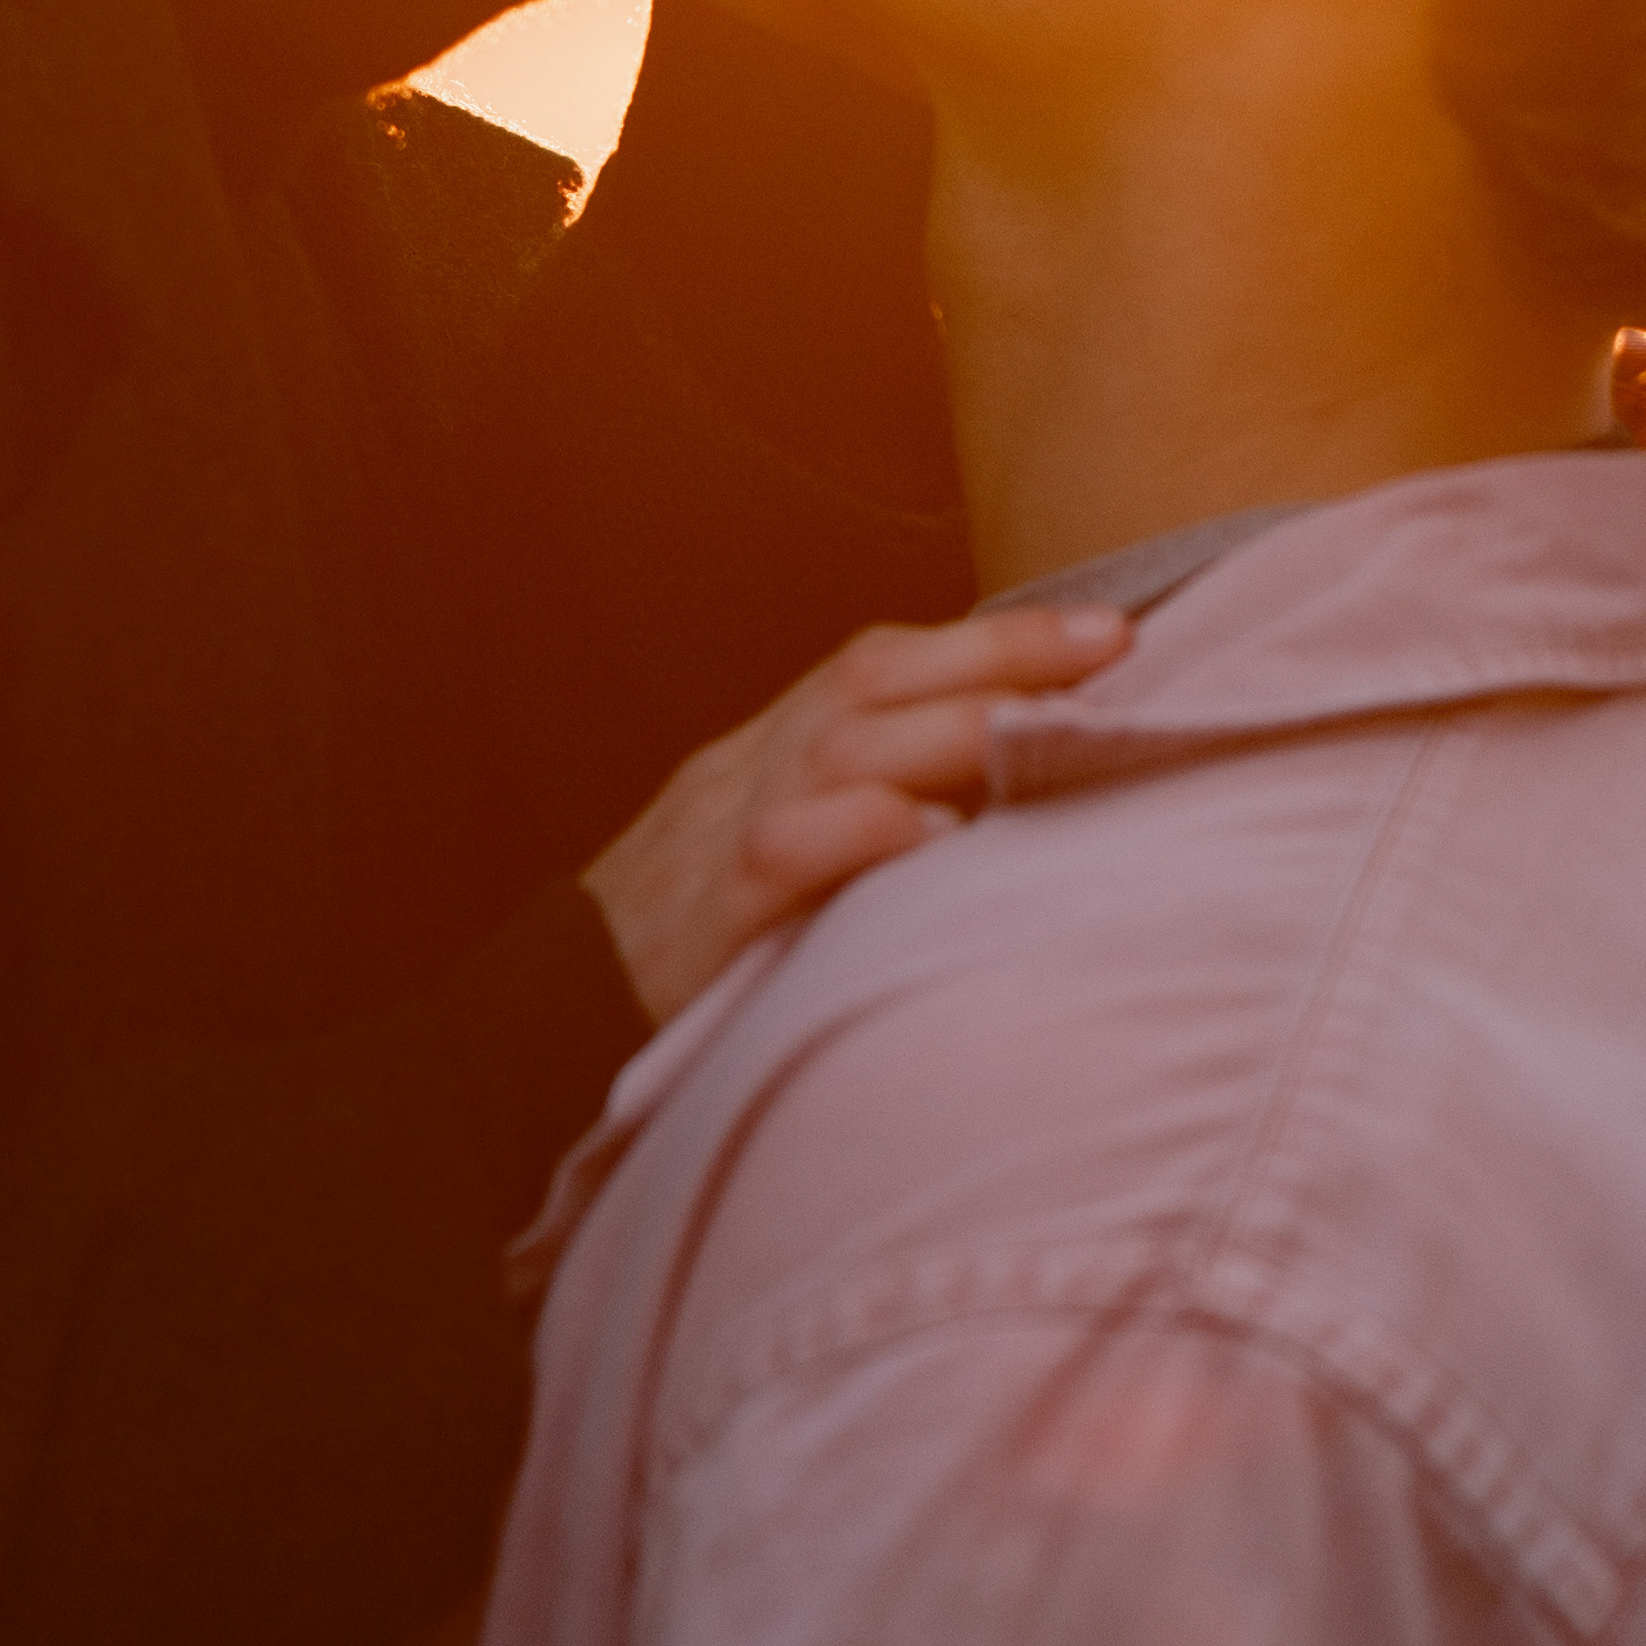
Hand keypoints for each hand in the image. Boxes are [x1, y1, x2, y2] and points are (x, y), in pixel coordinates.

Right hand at [583, 605, 1130, 1025]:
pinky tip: (936, 840)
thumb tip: (1010, 789)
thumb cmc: (691, 938)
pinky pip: (782, 854)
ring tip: (1047, 727)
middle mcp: (748, 768)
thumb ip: (866, 810)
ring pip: (838, 749)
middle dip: (997, 655)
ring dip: (949, 729)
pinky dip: (862, 834)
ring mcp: (716, 834)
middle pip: (874, 681)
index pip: (884, 661)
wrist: (534, 1017)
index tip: (1109, 628)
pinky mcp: (699, 920)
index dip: (993, 637)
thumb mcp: (774, 848)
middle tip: (1111, 647)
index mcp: (770, 747)